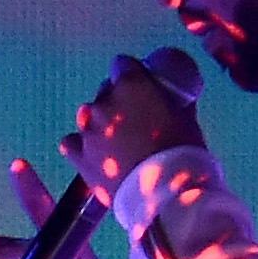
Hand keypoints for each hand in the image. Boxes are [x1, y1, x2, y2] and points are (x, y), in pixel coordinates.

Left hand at [65, 45, 205, 198]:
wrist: (166, 194)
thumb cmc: (183, 152)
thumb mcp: (185, 117)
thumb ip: (171, 100)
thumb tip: (168, 97)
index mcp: (131, 85)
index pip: (122, 64)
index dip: (132, 74)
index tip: (140, 85)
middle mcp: (104, 102)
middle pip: (105, 90)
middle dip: (117, 100)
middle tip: (134, 119)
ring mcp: (88, 130)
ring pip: (88, 116)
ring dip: (100, 123)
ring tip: (116, 141)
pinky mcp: (79, 157)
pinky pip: (71, 142)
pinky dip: (81, 145)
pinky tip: (93, 153)